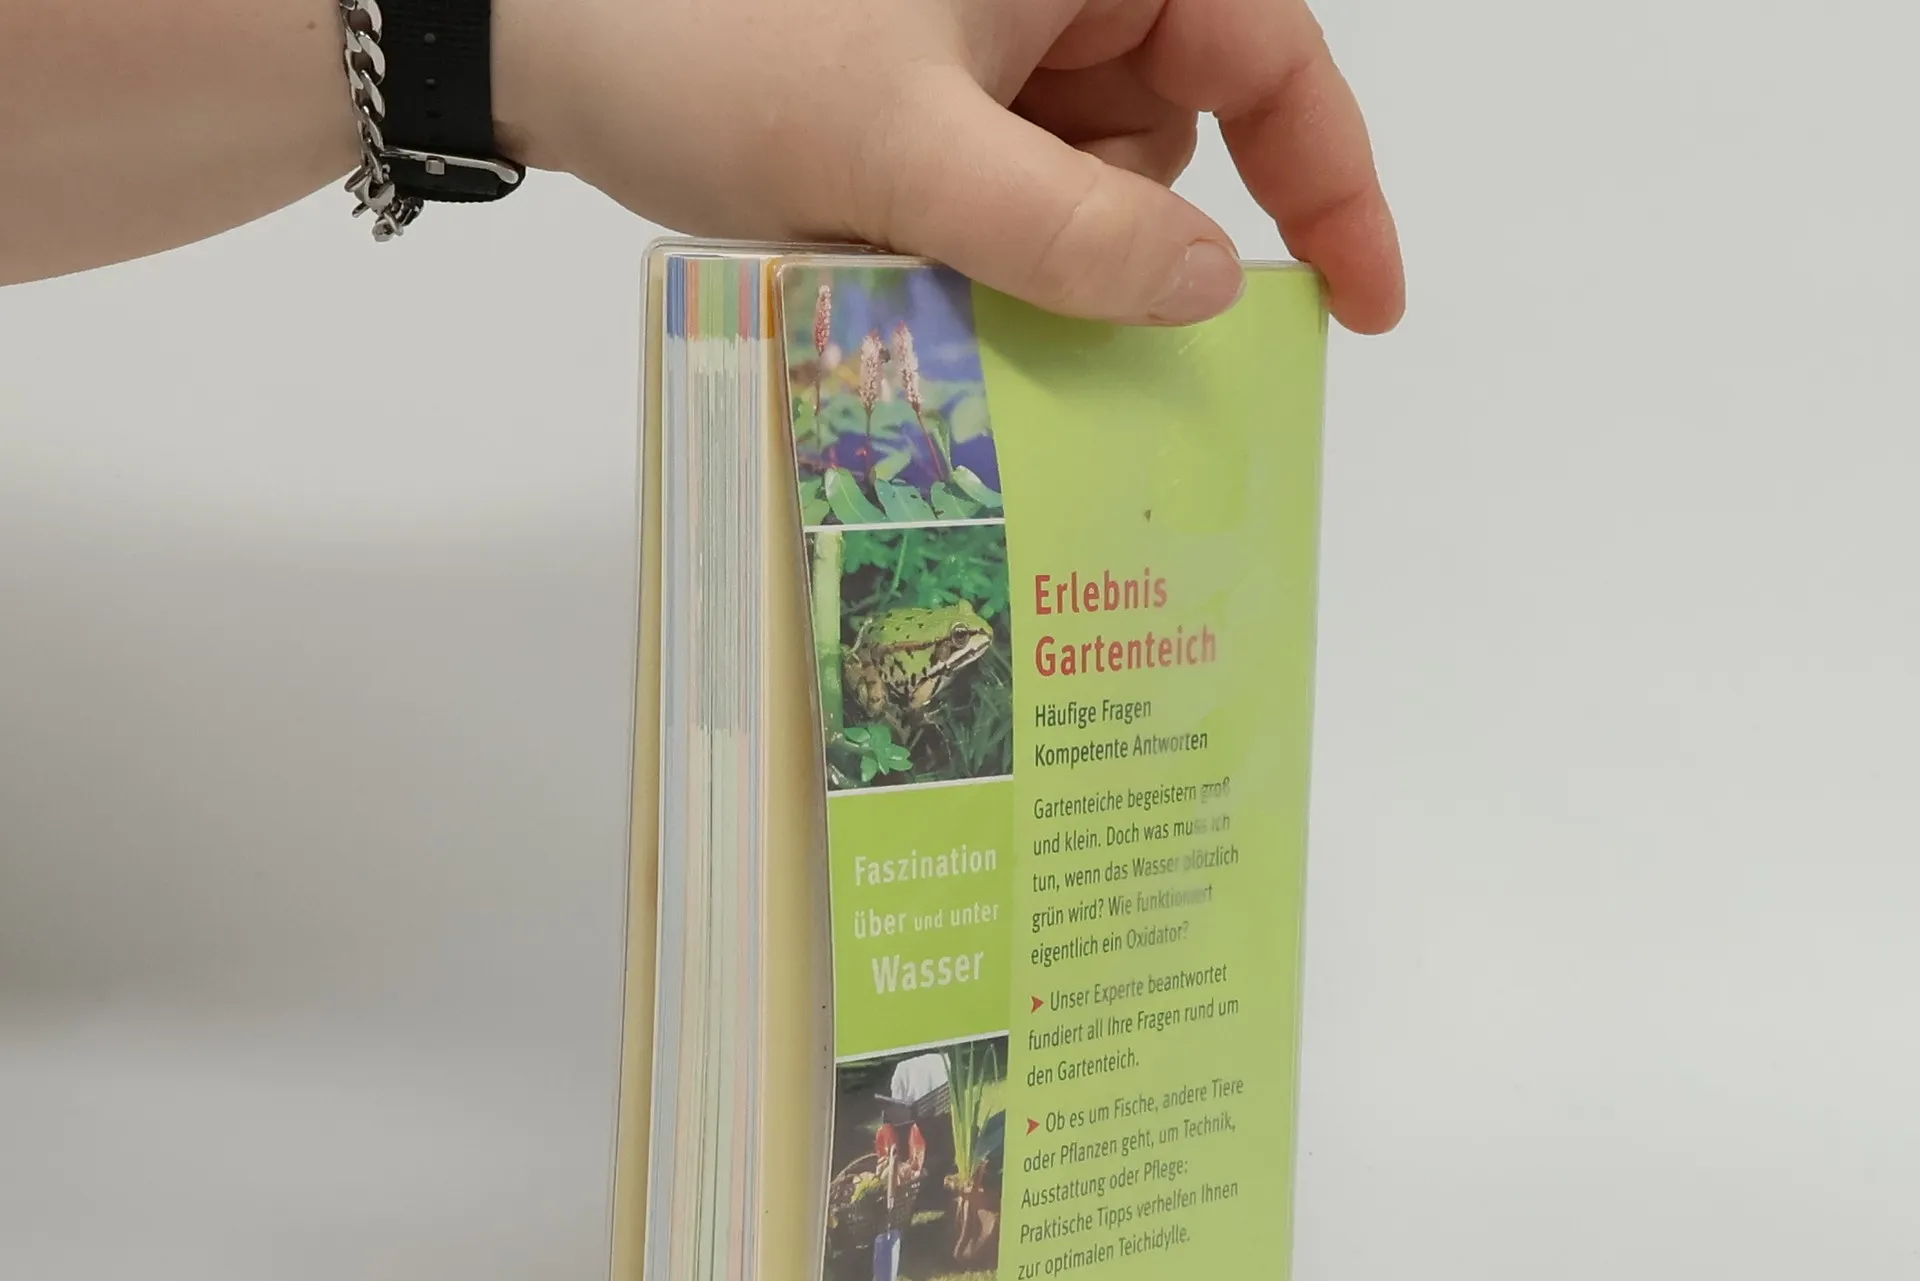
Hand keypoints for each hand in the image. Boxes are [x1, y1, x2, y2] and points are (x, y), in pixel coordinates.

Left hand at [498, 0, 1402, 331]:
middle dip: (1113, 231)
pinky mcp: (937, 80)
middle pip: (1174, 134)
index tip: (1360, 310)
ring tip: (904, 239)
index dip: (1332, 186)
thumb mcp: (905, 152)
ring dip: (1027, 246)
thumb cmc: (709, 46)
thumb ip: (1069, 230)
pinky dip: (977, 240)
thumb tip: (1213, 288)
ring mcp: (993, 31)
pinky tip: (890, 238)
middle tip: (1000, 275)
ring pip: (1090, 179)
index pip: (1273, 57)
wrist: (539, 26)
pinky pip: (1013, 186)